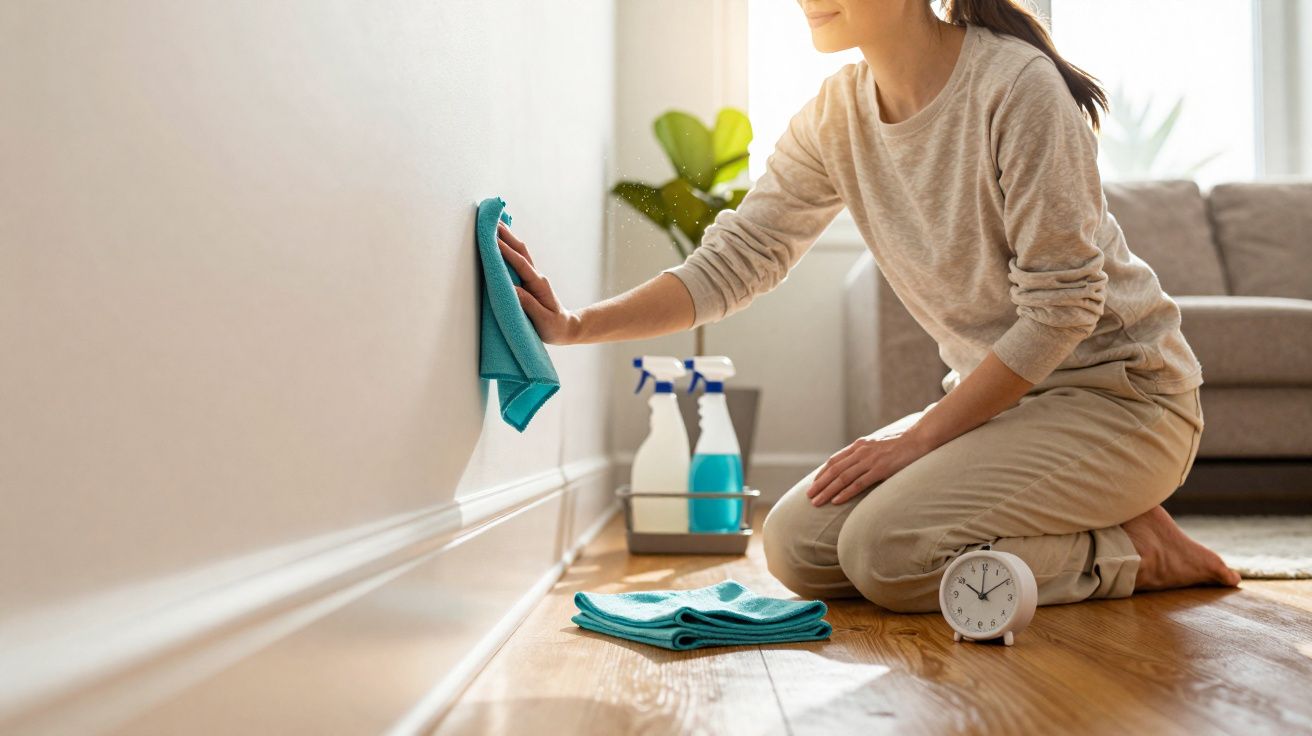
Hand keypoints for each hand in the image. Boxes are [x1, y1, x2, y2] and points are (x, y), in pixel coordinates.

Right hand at [497, 222, 582, 344]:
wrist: (566, 329)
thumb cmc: (554, 327)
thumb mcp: (542, 319)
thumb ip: (528, 304)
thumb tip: (511, 289)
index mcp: (539, 284)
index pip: (520, 264)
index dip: (506, 252)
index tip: (493, 240)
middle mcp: (536, 277)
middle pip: (520, 251)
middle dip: (506, 236)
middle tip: (492, 221)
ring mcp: (532, 277)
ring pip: (519, 252)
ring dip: (508, 238)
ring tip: (495, 225)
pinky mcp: (528, 281)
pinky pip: (517, 260)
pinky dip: (509, 248)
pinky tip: (502, 241)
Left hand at [805, 431, 929, 506]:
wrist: (919, 439)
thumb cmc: (900, 445)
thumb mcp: (877, 446)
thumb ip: (864, 454)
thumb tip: (854, 465)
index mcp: (859, 446)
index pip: (834, 460)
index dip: (822, 473)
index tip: (814, 484)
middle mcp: (861, 452)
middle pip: (834, 470)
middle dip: (820, 484)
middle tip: (809, 497)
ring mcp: (870, 460)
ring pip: (843, 478)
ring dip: (828, 491)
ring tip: (817, 502)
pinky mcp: (880, 469)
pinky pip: (859, 483)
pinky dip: (845, 492)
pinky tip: (836, 501)